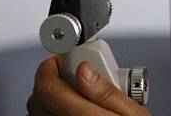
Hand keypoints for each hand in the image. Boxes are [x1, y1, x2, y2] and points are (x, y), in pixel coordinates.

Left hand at [27, 55, 150, 115]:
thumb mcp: (134, 114)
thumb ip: (107, 91)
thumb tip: (85, 69)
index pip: (46, 87)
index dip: (49, 66)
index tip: (59, 60)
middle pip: (37, 99)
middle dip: (50, 80)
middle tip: (70, 73)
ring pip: (36, 114)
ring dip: (48, 99)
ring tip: (72, 93)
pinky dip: (49, 114)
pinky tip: (69, 111)